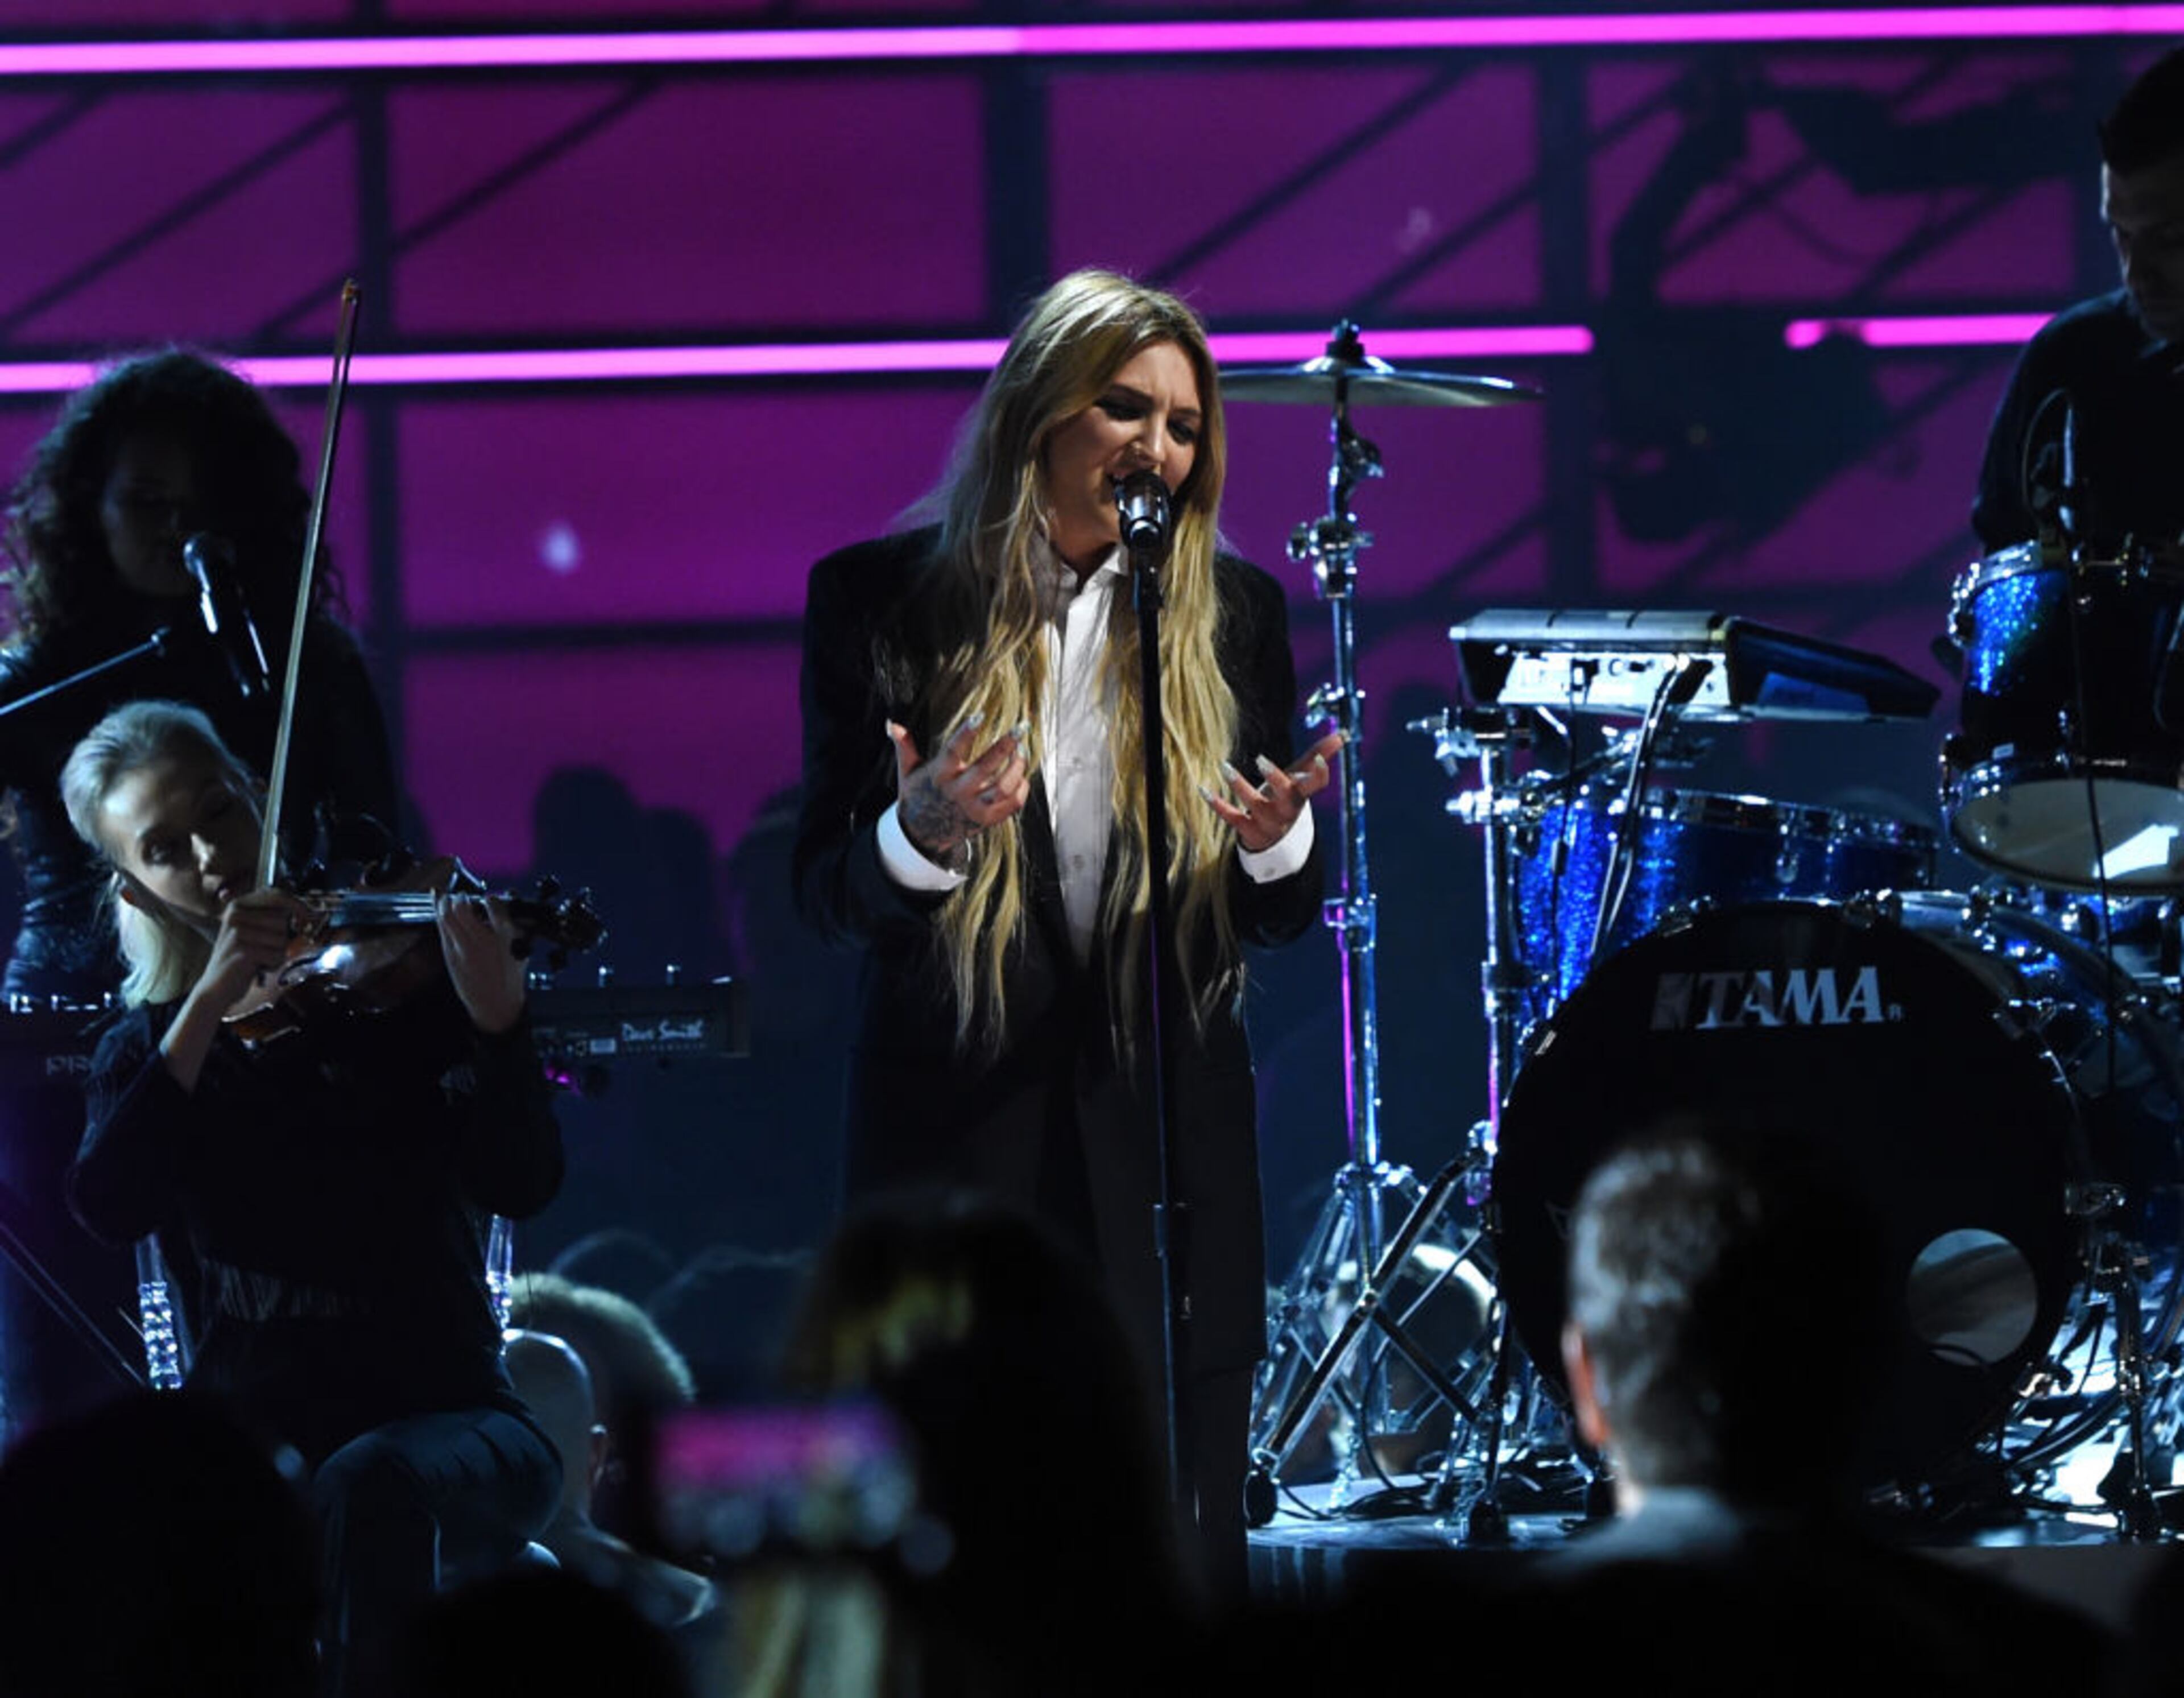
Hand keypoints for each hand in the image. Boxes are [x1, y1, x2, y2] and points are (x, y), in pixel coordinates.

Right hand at [195, 887, 310, 1014]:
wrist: (215, 989)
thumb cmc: (241, 961)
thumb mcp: (254, 933)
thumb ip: (272, 917)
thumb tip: (305, 911)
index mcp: (238, 905)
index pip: (277, 895)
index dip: (297, 905)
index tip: (308, 916)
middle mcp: (236, 915)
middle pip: (283, 920)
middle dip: (281, 939)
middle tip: (263, 950)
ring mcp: (237, 932)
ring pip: (282, 939)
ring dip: (277, 953)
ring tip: (257, 960)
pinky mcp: (243, 949)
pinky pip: (277, 955)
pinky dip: (272, 965)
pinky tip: (255, 968)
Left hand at [437, 885, 525, 1035]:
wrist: (495, 1003)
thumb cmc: (510, 976)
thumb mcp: (522, 949)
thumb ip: (517, 925)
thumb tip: (510, 899)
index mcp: (505, 938)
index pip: (496, 908)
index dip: (491, 899)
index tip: (490, 898)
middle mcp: (481, 941)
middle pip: (463, 909)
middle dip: (462, 898)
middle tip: (464, 896)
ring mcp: (463, 948)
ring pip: (447, 916)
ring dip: (446, 902)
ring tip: (450, 899)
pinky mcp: (450, 954)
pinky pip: (441, 927)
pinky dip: (438, 911)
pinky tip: (437, 899)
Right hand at [889, 712, 1031, 867]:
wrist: (922, 834)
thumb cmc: (918, 795)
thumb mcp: (908, 771)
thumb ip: (904, 746)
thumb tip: (891, 723)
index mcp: (939, 776)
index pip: (953, 751)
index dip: (966, 733)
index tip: (980, 715)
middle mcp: (958, 792)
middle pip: (986, 768)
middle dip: (1005, 746)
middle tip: (1021, 727)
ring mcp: (974, 808)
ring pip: (1003, 787)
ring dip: (1017, 767)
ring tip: (1020, 750)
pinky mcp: (987, 820)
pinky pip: (1012, 804)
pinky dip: (1022, 788)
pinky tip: (1021, 773)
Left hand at [1202, 729, 1344, 853]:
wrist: (1274, 841)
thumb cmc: (1287, 799)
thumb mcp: (1300, 779)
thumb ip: (1316, 756)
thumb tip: (1341, 735)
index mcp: (1300, 795)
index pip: (1315, 786)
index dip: (1319, 775)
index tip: (1319, 761)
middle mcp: (1286, 810)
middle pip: (1284, 795)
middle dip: (1274, 778)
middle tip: (1260, 760)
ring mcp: (1267, 822)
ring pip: (1254, 804)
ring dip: (1239, 785)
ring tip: (1224, 767)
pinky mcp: (1248, 830)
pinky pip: (1231, 817)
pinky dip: (1217, 804)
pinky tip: (1203, 789)